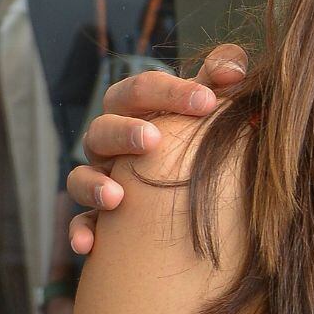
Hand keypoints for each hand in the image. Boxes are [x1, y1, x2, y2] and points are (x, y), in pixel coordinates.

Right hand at [64, 45, 248, 256]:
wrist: (185, 188)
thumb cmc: (194, 134)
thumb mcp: (206, 103)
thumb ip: (219, 80)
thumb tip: (235, 69)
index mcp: (135, 108)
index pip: (142, 89)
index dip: (172, 92)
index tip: (208, 102)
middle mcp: (110, 141)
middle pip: (103, 127)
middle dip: (125, 132)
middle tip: (153, 140)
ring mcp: (99, 177)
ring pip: (80, 175)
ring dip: (94, 184)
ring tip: (117, 198)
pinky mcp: (96, 217)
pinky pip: (79, 223)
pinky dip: (78, 231)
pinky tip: (89, 245)